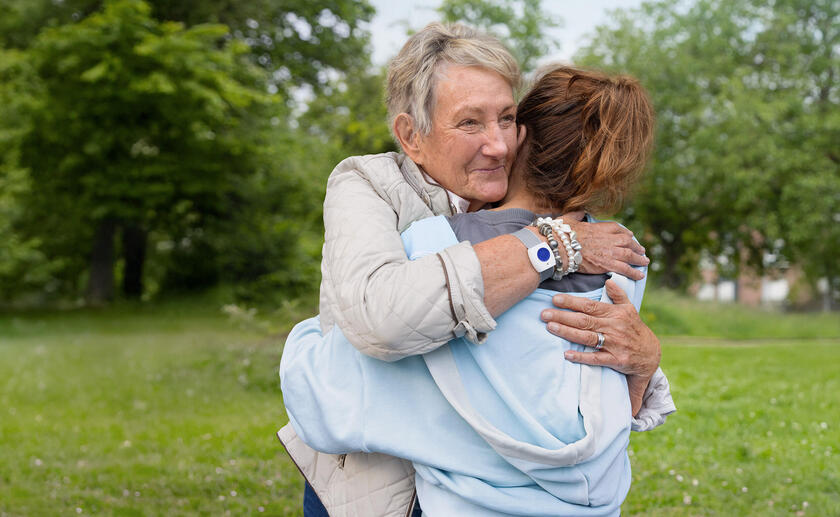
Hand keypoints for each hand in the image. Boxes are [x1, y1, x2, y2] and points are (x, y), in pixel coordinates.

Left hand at [540, 279, 659, 379]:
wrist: (650, 354)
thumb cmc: (634, 328)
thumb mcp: (629, 309)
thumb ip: (618, 294)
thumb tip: (609, 280)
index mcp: (615, 313)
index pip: (590, 306)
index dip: (571, 302)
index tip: (555, 299)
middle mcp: (614, 327)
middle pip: (584, 320)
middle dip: (563, 316)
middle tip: (544, 313)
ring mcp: (614, 344)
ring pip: (587, 337)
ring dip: (567, 332)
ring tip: (550, 327)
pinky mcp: (615, 360)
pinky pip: (596, 359)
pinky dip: (581, 357)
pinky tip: (567, 354)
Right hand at [563, 212, 648, 280]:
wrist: (560, 248)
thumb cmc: (561, 234)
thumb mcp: (568, 219)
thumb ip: (576, 214)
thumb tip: (580, 211)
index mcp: (599, 227)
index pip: (617, 228)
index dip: (625, 232)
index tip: (629, 235)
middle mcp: (607, 239)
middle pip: (627, 241)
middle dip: (636, 246)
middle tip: (641, 250)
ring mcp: (609, 252)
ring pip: (630, 254)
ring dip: (639, 259)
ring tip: (645, 262)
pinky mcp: (607, 264)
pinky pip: (625, 269)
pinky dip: (634, 272)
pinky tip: (640, 275)